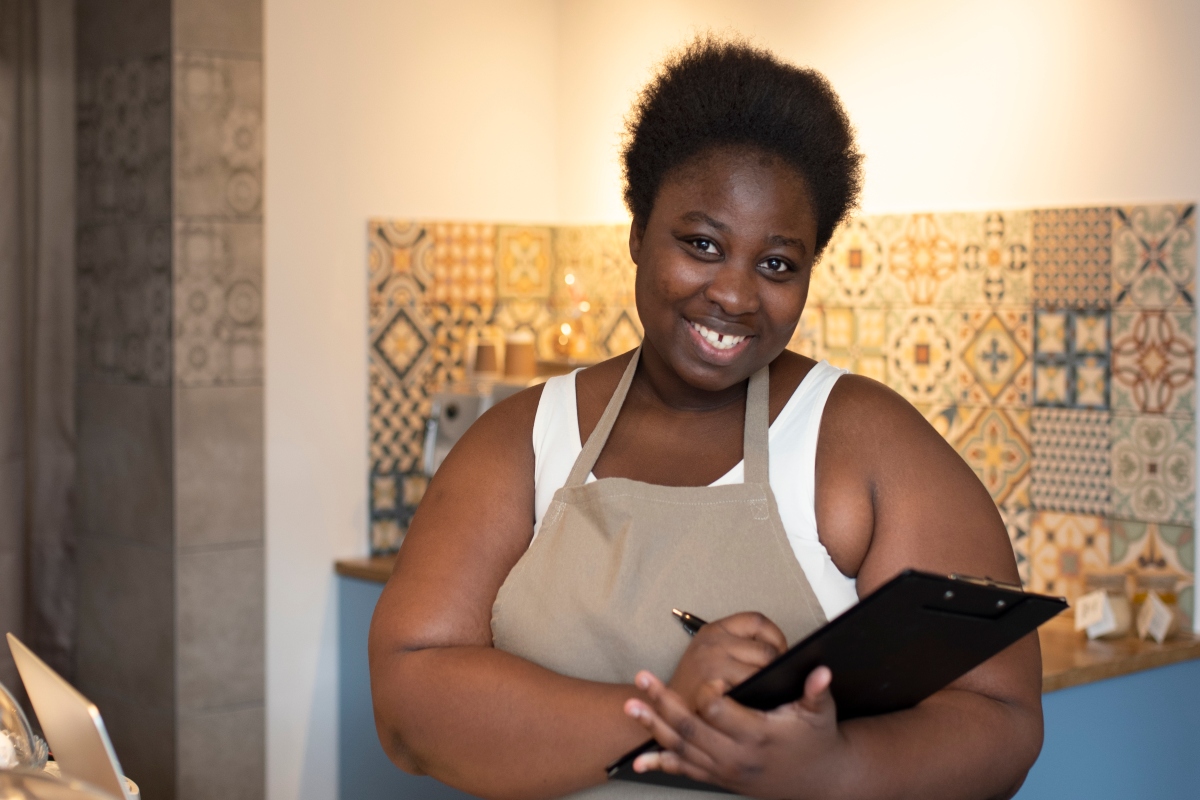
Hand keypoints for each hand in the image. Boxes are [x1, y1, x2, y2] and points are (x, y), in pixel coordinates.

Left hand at [624, 666, 846, 798]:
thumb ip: (817, 691)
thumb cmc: (816, 739)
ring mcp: (725, 770)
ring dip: (653, 727)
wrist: (818, 779)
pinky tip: (641, 759)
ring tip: (631, 706)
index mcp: (758, 735)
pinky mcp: (720, 777)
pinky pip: (685, 771)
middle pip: (690, 728)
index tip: (709, 678)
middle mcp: (737, 756)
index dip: (710, 693)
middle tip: (641, 679)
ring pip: (681, 748)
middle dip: (663, 703)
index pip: (719, 712)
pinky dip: (662, 763)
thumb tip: (821, 671)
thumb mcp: (820, 713)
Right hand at [667, 612, 787, 710]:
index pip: (758, 621)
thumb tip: (786, 655)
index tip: (779, 657)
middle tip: (773, 683)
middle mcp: (712, 641)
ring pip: (763, 669)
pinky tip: (755, 705)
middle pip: (766, 648)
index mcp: (715, 629)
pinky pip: (753, 687)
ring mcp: (712, 661)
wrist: (667, 716)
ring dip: (770, 684)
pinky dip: (759, 697)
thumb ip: (742, 649)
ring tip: (764, 695)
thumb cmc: (698, 691)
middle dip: (777, 667)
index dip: (777, 638)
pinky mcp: (713, 683)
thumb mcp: (713, 657)